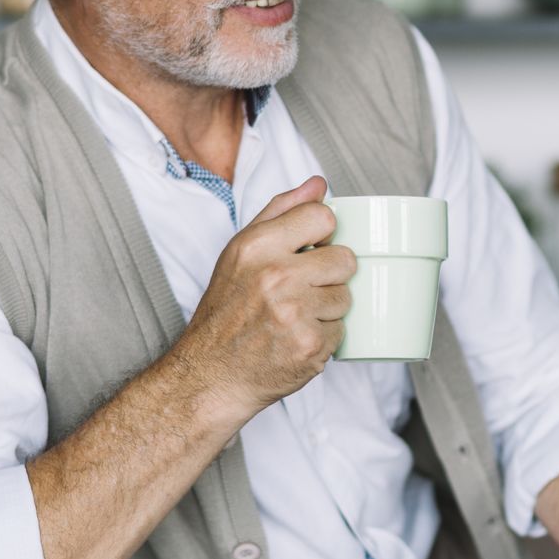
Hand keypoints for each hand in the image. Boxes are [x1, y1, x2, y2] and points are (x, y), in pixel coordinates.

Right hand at [170, 176, 354, 411]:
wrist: (211, 375)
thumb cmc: (226, 312)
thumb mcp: (240, 252)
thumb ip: (280, 212)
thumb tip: (319, 184)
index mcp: (258, 246)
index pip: (323, 216)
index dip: (322, 234)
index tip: (310, 249)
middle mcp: (276, 277)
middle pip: (345, 259)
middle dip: (330, 275)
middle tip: (301, 290)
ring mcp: (295, 314)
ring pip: (347, 297)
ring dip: (328, 309)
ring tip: (295, 317)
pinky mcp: (310, 347)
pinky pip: (342, 331)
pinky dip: (324, 338)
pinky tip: (296, 340)